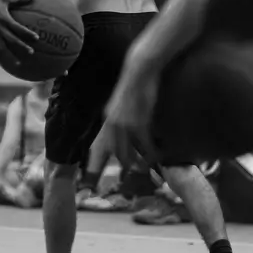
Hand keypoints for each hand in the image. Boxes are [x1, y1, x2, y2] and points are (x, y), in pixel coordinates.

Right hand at [0, 0, 37, 72]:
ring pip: (2, 47)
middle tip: (31, 52)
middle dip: (22, 46)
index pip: (18, 28)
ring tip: (18, 64)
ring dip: (10, 56)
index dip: (27, 33)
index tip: (36, 38)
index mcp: (4, 19)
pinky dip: (1, 55)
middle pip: (12, 39)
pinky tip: (5, 61)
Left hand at [103, 53, 161, 168]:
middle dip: (124, 166)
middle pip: (116, 153)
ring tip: (145, 169)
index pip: (100, 148)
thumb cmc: (135, 87)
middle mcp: (112, 125)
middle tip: (132, 175)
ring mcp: (125, 125)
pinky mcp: (139, 122)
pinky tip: (156, 156)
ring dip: (138, 163)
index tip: (97, 181)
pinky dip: (151, 152)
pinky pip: (144, 144)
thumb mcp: (122, 106)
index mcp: (107, 121)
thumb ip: (121, 121)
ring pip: (129, 152)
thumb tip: (125, 135)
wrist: (139, 72)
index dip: (96, 167)